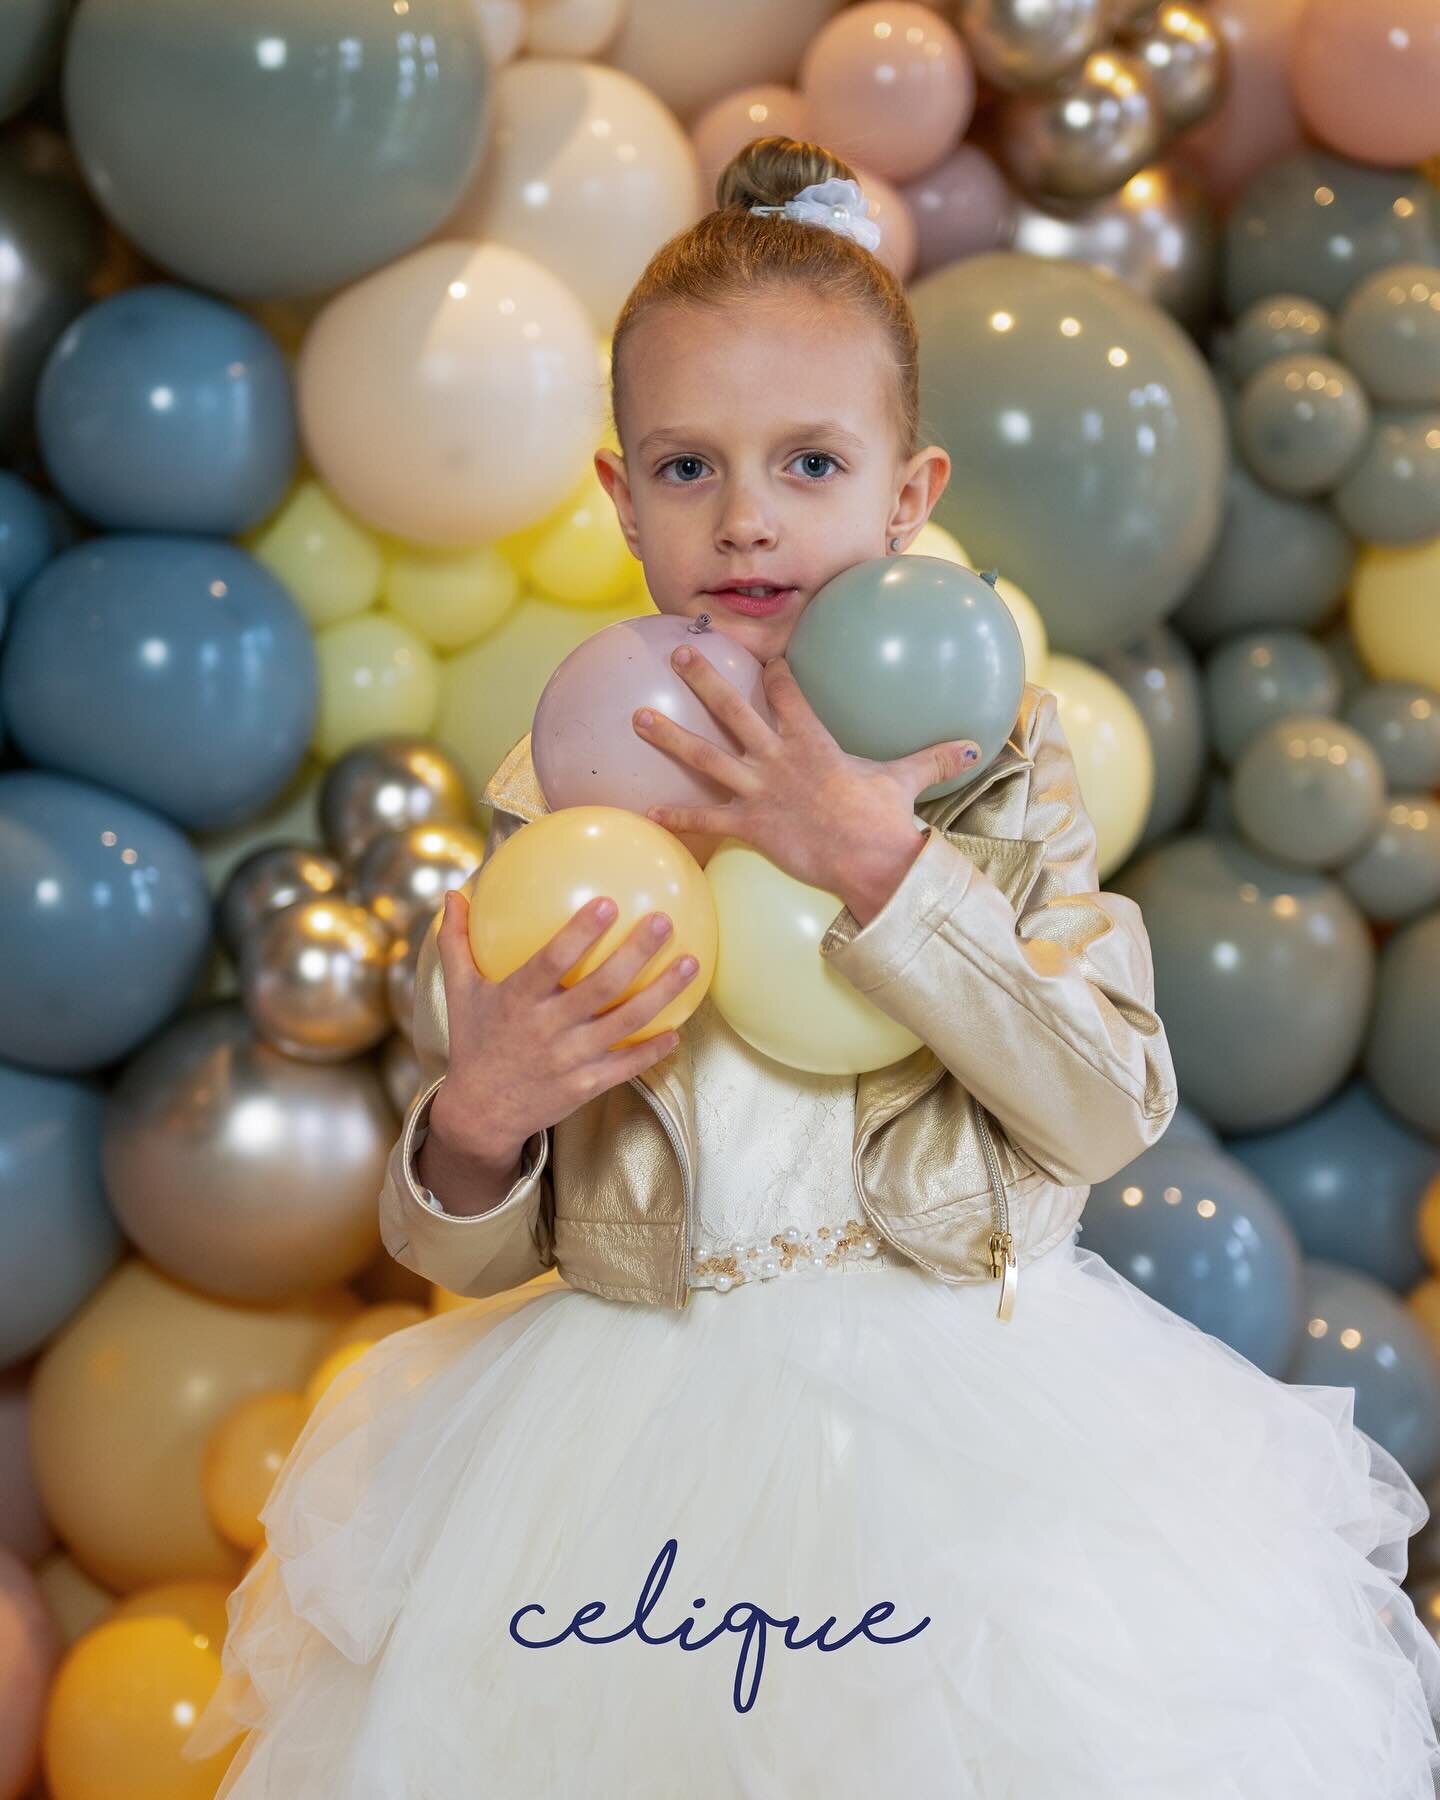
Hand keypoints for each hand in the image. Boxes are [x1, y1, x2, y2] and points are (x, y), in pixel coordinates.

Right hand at [427, 888, 701, 1166]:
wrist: (481, 1113)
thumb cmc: (475, 1042)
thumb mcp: (460, 993)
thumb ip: (457, 943)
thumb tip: (453, 893)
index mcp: (517, 999)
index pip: (552, 960)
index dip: (580, 933)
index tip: (608, 902)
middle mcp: (547, 1028)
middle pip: (602, 986)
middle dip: (637, 952)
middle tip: (664, 921)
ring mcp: (570, 1059)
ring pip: (625, 1022)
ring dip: (662, 993)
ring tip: (691, 962)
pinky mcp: (586, 1085)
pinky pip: (627, 1065)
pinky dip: (653, 1049)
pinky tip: (678, 1029)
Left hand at [632, 646, 980, 923]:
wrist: (872, 861)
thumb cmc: (887, 820)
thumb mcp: (907, 781)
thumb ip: (934, 757)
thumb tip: (975, 745)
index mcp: (814, 741)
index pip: (789, 692)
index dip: (775, 670)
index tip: (762, 652)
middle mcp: (779, 758)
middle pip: (734, 709)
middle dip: (704, 678)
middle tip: (679, 652)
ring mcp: (760, 790)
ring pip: (705, 756)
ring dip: (669, 735)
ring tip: (636, 716)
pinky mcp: (750, 825)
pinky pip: (706, 818)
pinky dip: (677, 814)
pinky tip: (647, 807)